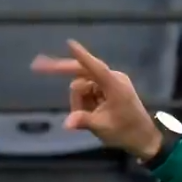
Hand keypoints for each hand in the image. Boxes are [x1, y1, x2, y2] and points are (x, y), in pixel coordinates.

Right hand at [30, 40, 160, 159]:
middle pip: (81, 71)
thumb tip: (67, 123)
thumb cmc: (126, 132)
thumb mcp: (103, 128)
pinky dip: (84, 101)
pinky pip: (87, 90)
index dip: (81, 56)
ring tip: (89, 117)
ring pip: (81, 85)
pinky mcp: (108, 88)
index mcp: (115, 85)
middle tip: (37, 66)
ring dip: (78, 100)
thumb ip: (83, 121)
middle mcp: (112, 79)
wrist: (144, 138)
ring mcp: (110, 82)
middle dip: (61, 70)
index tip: (70, 43)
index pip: (95, 68)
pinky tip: (91, 112)